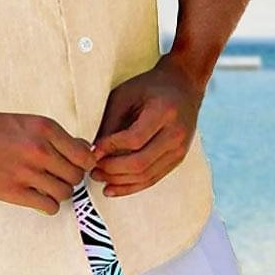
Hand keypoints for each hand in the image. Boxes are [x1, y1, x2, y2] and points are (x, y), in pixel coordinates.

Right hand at [0, 107, 98, 215]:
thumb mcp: (27, 122)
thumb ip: (55, 137)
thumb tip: (85, 151)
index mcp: (45, 128)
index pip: (84, 155)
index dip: (83, 164)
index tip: (74, 166)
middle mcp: (40, 149)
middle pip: (76, 176)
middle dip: (69, 179)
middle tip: (55, 176)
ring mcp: (27, 171)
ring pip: (65, 193)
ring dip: (58, 192)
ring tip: (44, 186)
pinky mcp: (14, 191)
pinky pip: (49, 206)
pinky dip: (47, 204)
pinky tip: (37, 196)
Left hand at [88, 52, 206, 197]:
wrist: (183, 86)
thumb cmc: (149, 87)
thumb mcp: (125, 95)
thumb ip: (111, 122)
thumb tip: (94, 150)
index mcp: (163, 112)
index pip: (134, 139)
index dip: (111, 148)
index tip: (92, 150)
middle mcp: (176, 134)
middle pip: (141, 162)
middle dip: (112, 169)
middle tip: (92, 169)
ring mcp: (180, 150)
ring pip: (147, 176)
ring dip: (120, 182)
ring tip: (98, 178)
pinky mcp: (177, 159)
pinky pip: (153, 179)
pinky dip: (132, 186)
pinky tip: (114, 188)